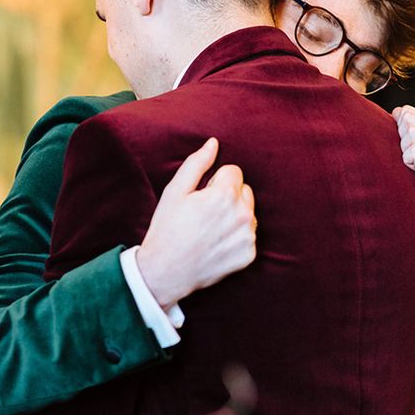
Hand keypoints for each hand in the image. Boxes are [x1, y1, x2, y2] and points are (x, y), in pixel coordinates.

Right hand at [137, 138, 255, 308]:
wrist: (165, 271)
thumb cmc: (167, 228)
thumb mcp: (175, 190)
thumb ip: (197, 163)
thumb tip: (213, 143)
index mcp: (225, 195)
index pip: (234, 171)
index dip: (215, 181)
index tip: (201, 196)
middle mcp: (242, 215)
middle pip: (244, 191)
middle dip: (228, 196)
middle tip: (205, 212)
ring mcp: (248, 237)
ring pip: (248, 212)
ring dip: (234, 215)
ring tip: (209, 229)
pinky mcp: (249, 255)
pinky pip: (248, 235)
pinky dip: (236, 237)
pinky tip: (216, 244)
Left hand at [392, 106, 414, 269]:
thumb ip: (407, 135)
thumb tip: (392, 114)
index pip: (407, 112)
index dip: (397, 128)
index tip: (402, 150)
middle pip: (406, 120)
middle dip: (399, 139)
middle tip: (407, 162)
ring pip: (409, 133)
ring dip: (403, 152)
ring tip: (411, 169)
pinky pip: (413, 151)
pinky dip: (406, 162)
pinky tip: (414, 175)